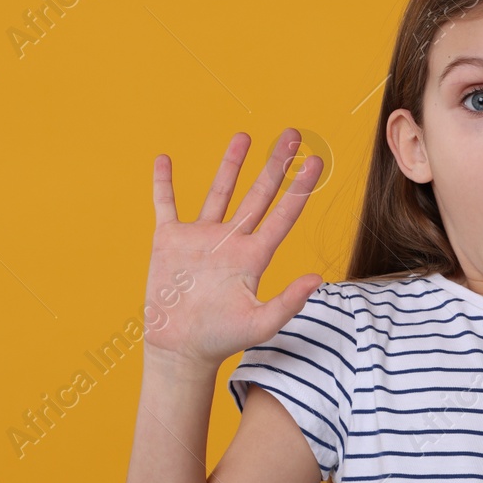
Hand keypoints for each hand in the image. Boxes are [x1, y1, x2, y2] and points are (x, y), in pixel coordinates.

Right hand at [142, 128, 324, 367]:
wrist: (180, 348)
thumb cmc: (221, 340)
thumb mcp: (260, 324)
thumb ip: (288, 301)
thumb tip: (318, 278)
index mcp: (254, 256)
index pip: (283, 215)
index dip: (299, 189)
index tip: (315, 162)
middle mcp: (231, 241)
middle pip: (258, 194)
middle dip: (275, 164)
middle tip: (292, 134)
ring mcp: (200, 238)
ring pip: (218, 192)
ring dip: (231, 164)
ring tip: (245, 136)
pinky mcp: (169, 240)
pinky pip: (166, 205)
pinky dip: (163, 183)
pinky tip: (164, 159)